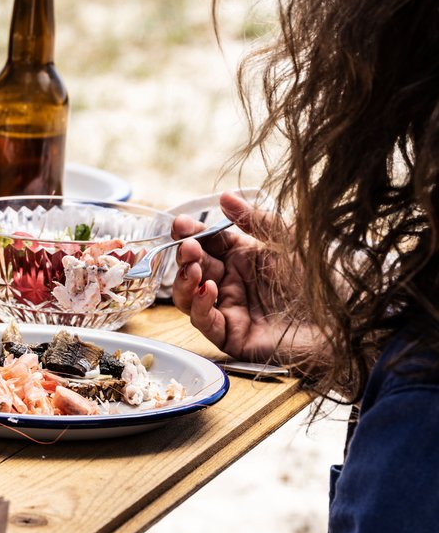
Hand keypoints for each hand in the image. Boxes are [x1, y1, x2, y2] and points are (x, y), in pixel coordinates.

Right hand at [170, 191, 318, 364]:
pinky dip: (199, 306)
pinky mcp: (233, 336)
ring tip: (192, 268)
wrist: (350, 322)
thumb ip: (255, 221)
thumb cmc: (326, 281)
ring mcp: (231, 310)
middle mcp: (234, 284)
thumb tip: (224, 196)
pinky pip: (205, 322)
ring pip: (189, 297)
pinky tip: (208, 289)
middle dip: (185, 256)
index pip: (207, 243)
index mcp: (245, 259)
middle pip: (193, 268)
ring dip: (183, 281)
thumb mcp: (289, 243)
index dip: (191, 234)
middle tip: (187, 247)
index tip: (181, 225)